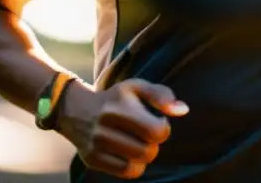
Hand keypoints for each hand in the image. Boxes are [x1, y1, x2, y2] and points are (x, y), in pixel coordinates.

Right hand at [57, 78, 188, 178]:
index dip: (163, 129)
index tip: (157, 122)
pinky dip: (133, 166)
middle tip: (146, 135)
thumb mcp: (137, 87)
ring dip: (144, 155)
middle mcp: (105, 125)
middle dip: (154, 144)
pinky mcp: (92, 159)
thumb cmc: (116, 99)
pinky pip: (125, 172)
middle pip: (148, 151)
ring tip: (138, 144)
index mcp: (120, 105)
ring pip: (137, 164)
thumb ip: (162, 95)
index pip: (156, 131)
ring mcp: (96, 144)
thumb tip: (183, 110)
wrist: (77, 110)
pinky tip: (129, 154)